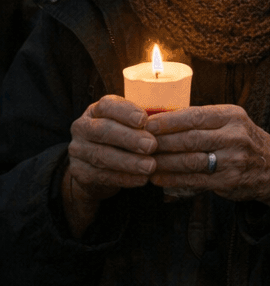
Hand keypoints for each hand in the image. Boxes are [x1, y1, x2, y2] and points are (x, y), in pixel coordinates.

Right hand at [63, 95, 156, 236]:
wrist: (99, 167)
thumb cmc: (125, 137)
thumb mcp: (132, 124)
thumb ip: (146, 121)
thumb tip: (175, 119)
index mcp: (97, 110)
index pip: (108, 105)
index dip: (125, 112)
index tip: (144, 120)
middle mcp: (83, 127)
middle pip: (103, 130)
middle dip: (129, 138)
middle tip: (152, 146)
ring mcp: (78, 149)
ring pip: (102, 155)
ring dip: (128, 162)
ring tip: (150, 166)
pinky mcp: (79, 171)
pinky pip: (101, 175)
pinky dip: (123, 178)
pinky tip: (140, 180)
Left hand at [147, 104, 269, 204]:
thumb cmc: (240, 140)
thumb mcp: (230, 122)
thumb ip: (201, 121)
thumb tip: (159, 119)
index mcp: (232, 116)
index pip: (195, 116)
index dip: (168, 121)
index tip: (146, 125)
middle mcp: (235, 135)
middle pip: (190, 138)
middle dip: (161, 142)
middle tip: (139, 145)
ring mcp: (233, 159)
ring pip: (190, 160)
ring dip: (163, 162)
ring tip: (144, 162)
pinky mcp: (229, 180)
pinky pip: (194, 179)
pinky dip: (172, 179)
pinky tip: (157, 178)